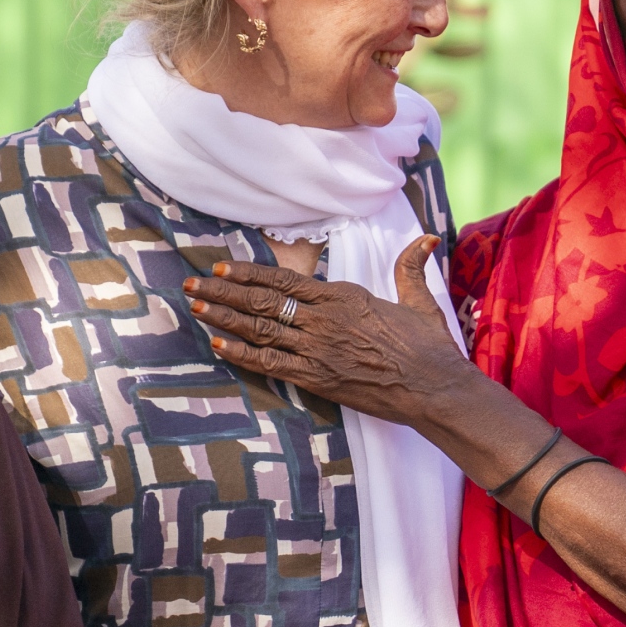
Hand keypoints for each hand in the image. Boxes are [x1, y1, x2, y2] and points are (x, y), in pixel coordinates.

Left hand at [183, 235, 485, 429]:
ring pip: (260, 330)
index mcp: (344, 295)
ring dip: (224, 319)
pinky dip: (242, 355)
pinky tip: (218, 347)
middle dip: (222, 293)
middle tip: (191, 284)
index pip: (285, 280)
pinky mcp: (318, 379)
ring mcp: (317, 350)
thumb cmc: (429, 347)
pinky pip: (271, 364)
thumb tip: (425, 238)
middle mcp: (324, 319)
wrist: (435, 387)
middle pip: (263, 302)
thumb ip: (410, 267)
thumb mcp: (420, 300)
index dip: (249, 274)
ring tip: (196, 307)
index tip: (222, 268)